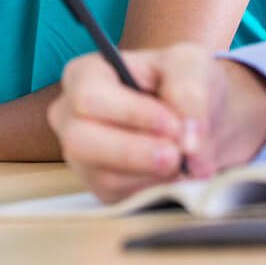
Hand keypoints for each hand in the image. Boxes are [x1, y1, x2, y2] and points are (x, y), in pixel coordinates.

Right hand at [47, 45, 265, 202]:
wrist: (194, 117)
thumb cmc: (181, 81)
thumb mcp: (190, 65)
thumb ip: (190, 94)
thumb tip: (188, 143)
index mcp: (83, 74)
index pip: (89, 97)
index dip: (132, 113)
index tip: (173, 125)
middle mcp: (71, 116)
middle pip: (80, 141)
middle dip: (134, 152)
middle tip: (177, 156)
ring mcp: (82, 155)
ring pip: (102, 176)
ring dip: (151, 175)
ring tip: (184, 162)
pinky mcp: (101, 188)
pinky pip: (121, 199)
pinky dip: (154, 191)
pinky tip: (175, 174)